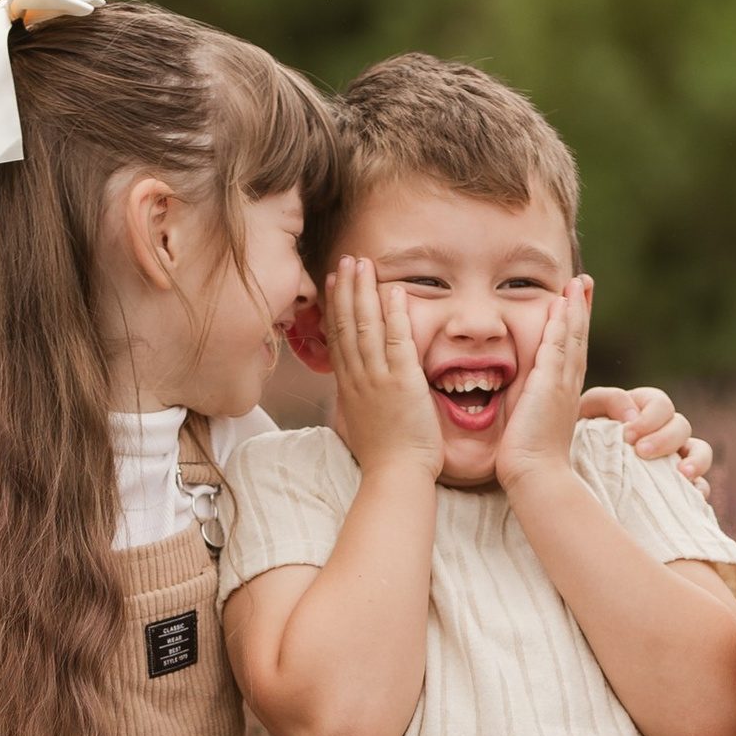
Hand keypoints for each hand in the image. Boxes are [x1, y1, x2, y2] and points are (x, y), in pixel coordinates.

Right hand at [320, 255, 441, 479]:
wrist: (394, 475)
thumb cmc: (383, 457)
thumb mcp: (358, 424)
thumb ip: (355, 402)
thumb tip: (351, 395)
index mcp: (348, 386)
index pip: (337, 337)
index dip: (334, 306)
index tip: (333, 282)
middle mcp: (357, 377)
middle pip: (346, 323)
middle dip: (346, 288)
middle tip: (347, 260)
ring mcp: (377, 378)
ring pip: (365, 325)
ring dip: (364, 291)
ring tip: (364, 264)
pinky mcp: (402, 381)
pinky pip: (397, 340)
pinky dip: (394, 314)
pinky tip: (394, 291)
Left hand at [494, 278, 590, 493]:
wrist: (535, 476)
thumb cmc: (527, 459)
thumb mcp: (528, 424)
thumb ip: (525, 406)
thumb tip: (513, 400)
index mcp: (562, 394)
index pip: (570, 352)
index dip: (573, 326)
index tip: (574, 303)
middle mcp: (568, 385)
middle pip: (577, 338)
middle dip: (580, 308)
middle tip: (583, 281)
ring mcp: (562, 384)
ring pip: (572, 337)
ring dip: (575, 308)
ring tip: (577, 282)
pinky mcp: (551, 386)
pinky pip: (557, 347)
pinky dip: (561, 324)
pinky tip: (561, 303)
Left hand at [576, 367, 714, 483]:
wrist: (569, 483)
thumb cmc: (574, 442)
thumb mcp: (584, 413)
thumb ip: (607, 400)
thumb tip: (632, 414)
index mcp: (642, 411)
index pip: (661, 403)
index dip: (650, 417)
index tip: (628, 434)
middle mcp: (662, 433)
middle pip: (681, 426)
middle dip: (665, 438)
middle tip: (641, 453)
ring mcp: (673, 461)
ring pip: (700, 451)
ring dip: (695, 460)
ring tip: (681, 474)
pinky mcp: (678, 489)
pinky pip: (700, 487)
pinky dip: (700, 489)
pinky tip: (690, 495)